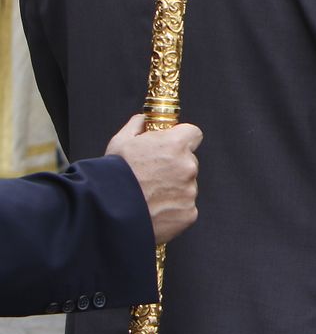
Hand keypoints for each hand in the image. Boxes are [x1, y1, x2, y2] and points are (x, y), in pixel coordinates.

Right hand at [105, 114, 201, 244]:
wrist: (105, 212)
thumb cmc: (111, 175)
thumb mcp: (121, 142)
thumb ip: (138, 126)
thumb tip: (144, 120)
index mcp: (175, 145)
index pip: (193, 134)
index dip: (181, 140)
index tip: (172, 147)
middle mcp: (188, 166)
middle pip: (189, 162)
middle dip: (175, 167)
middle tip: (152, 176)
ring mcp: (189, 191)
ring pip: (186, 186)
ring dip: (173, 189)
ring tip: (148, 196)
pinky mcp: (188, 213)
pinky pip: (184, 208)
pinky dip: (172, 210)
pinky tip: (153, 211)